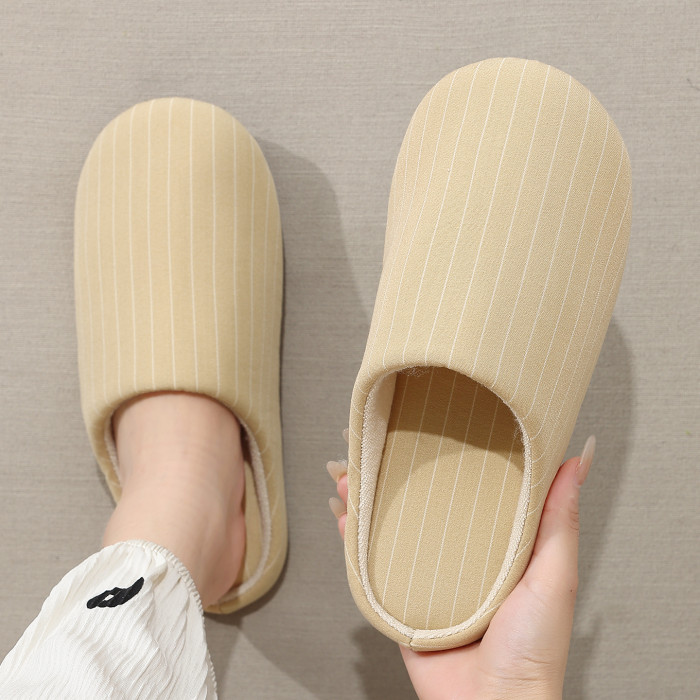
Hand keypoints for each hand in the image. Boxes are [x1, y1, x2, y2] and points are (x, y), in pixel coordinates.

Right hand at [328, 435, 594, 699]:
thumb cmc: (534, 651)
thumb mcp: (554, 577)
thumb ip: (558, 521)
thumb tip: (578, 460)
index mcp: (498, 542)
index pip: (471, 486)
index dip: (450, 453)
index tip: (434, 420)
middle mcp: (460, 554)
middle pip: (422, 500)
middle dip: (395, 470)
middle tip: (376, 440)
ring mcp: (427, 575)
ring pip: (390, 525)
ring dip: (367, 496)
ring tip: (350, 470)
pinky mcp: (401, 598)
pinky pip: (370, 562)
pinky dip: (352, 537)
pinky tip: (343, 515)